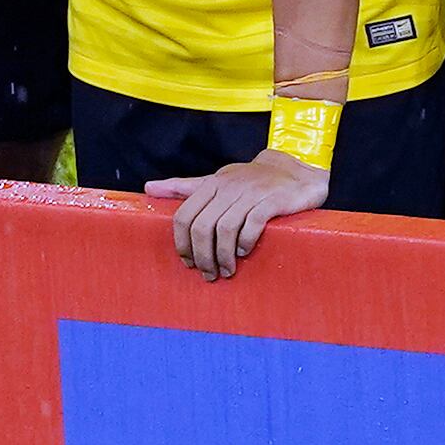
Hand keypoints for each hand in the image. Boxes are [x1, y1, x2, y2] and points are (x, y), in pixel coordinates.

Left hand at [144, 146, 329, 279]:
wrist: (296, 170)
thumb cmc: (251, 180)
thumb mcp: (216, 180)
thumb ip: (184, 187)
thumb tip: (149, 188)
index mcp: (211, 184)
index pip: (184, 216)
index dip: (183, 244)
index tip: (189, 263)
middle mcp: (228, 187)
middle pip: (202, 227)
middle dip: (202, 257)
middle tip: (209, 274)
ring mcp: (251, 192)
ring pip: (225, 228)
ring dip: (223, 256)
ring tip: (227, 271)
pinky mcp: (273, 200)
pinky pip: (253, 223)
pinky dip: (245, 241)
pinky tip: (245, 252)